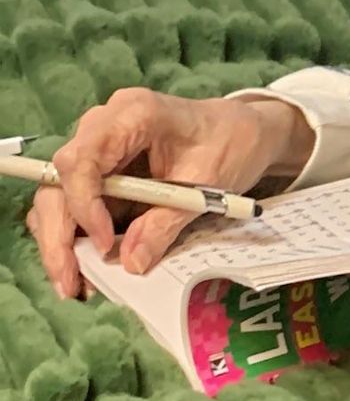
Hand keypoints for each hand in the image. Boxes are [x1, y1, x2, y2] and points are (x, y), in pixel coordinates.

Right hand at [29, 88, 313, 299]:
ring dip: (60, 242)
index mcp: (132, 115)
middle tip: (69, 283)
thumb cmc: (229, 143)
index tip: (105, 244)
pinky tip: (85, 270)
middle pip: (57, 180)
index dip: (84, 205)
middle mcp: (103, 126)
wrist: (242, 129)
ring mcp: (97, 148)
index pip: (81, 159)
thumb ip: (166, 221)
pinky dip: (75, 238)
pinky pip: (74, 204)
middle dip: (57, 235)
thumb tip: (131, 262)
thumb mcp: (208, 184)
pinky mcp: (100, 171)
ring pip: (57, 196)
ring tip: (74, 285)